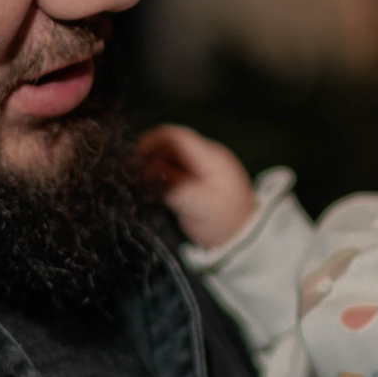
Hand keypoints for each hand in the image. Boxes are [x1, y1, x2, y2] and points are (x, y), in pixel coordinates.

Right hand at [136, 125, 256, 247]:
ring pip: (170, 158)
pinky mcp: (198, 180)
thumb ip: (171, 184)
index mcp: (210, 157)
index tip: (132, 158)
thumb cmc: (224, 222)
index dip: (150, 142)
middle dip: (149, 157)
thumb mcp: (196, 204)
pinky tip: (151, 189)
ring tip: (139, 184)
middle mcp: (206, 156)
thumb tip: (146, 170)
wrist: (245, 240)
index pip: (175, 136)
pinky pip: (175, 170)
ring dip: (153, 167)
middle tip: (132, 175)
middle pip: (170, 145)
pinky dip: (161, 177)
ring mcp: (203, 167)